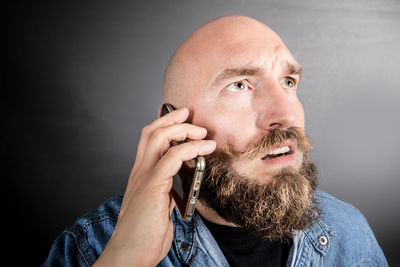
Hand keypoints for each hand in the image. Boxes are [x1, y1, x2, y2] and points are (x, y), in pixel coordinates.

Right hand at [94, 107, 215, 266]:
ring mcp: (144, 177)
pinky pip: (173, 157)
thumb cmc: (144, 233)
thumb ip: (166, 193)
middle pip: (151, 132)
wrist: (130, 252)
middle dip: (172, 119)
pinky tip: (206, 148)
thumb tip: (179, 188)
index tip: (181, 117)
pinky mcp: (153, 186)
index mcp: (141, 175)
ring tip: (202, 132)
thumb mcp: (158, 207)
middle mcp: (140, 171)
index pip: (148, 140)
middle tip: (189, 114)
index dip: (163, 124)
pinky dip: (191, 148)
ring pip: (159, 138)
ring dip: (184, 130)